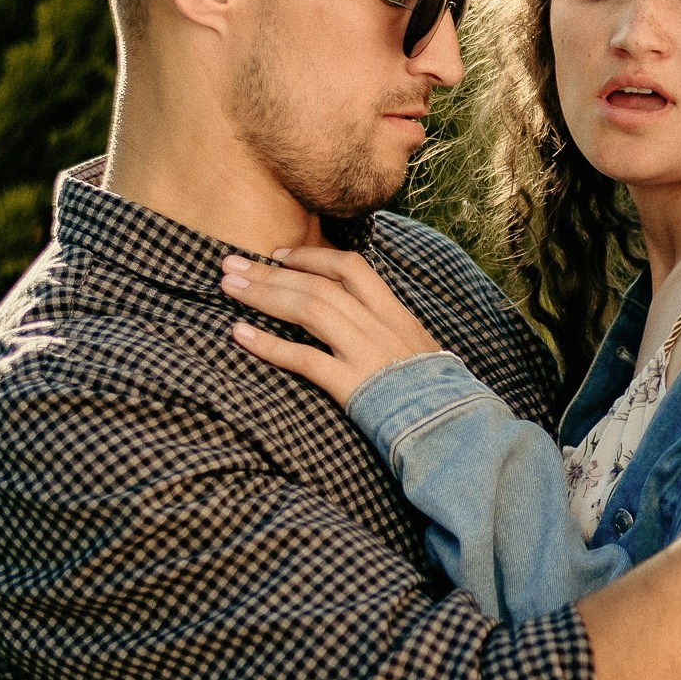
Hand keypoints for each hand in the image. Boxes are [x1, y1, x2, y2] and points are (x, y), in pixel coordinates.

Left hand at [222, 246, 440, 405]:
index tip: (278, 255)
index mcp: (393, 313)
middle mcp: (378, 325)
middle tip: (231, 265)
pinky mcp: (353, 385)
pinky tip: (239, 334)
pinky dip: (269, 345)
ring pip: (309, 310)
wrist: (452, 425)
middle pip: (318, 285)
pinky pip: (304, 359)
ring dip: (264, 295)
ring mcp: (366, 353)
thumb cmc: (433, 392)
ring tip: (228, 288)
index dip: (311, 257)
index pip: (351, 268)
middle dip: (270, 273)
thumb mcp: (416, 348)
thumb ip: (386, 329)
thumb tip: (356, 317)